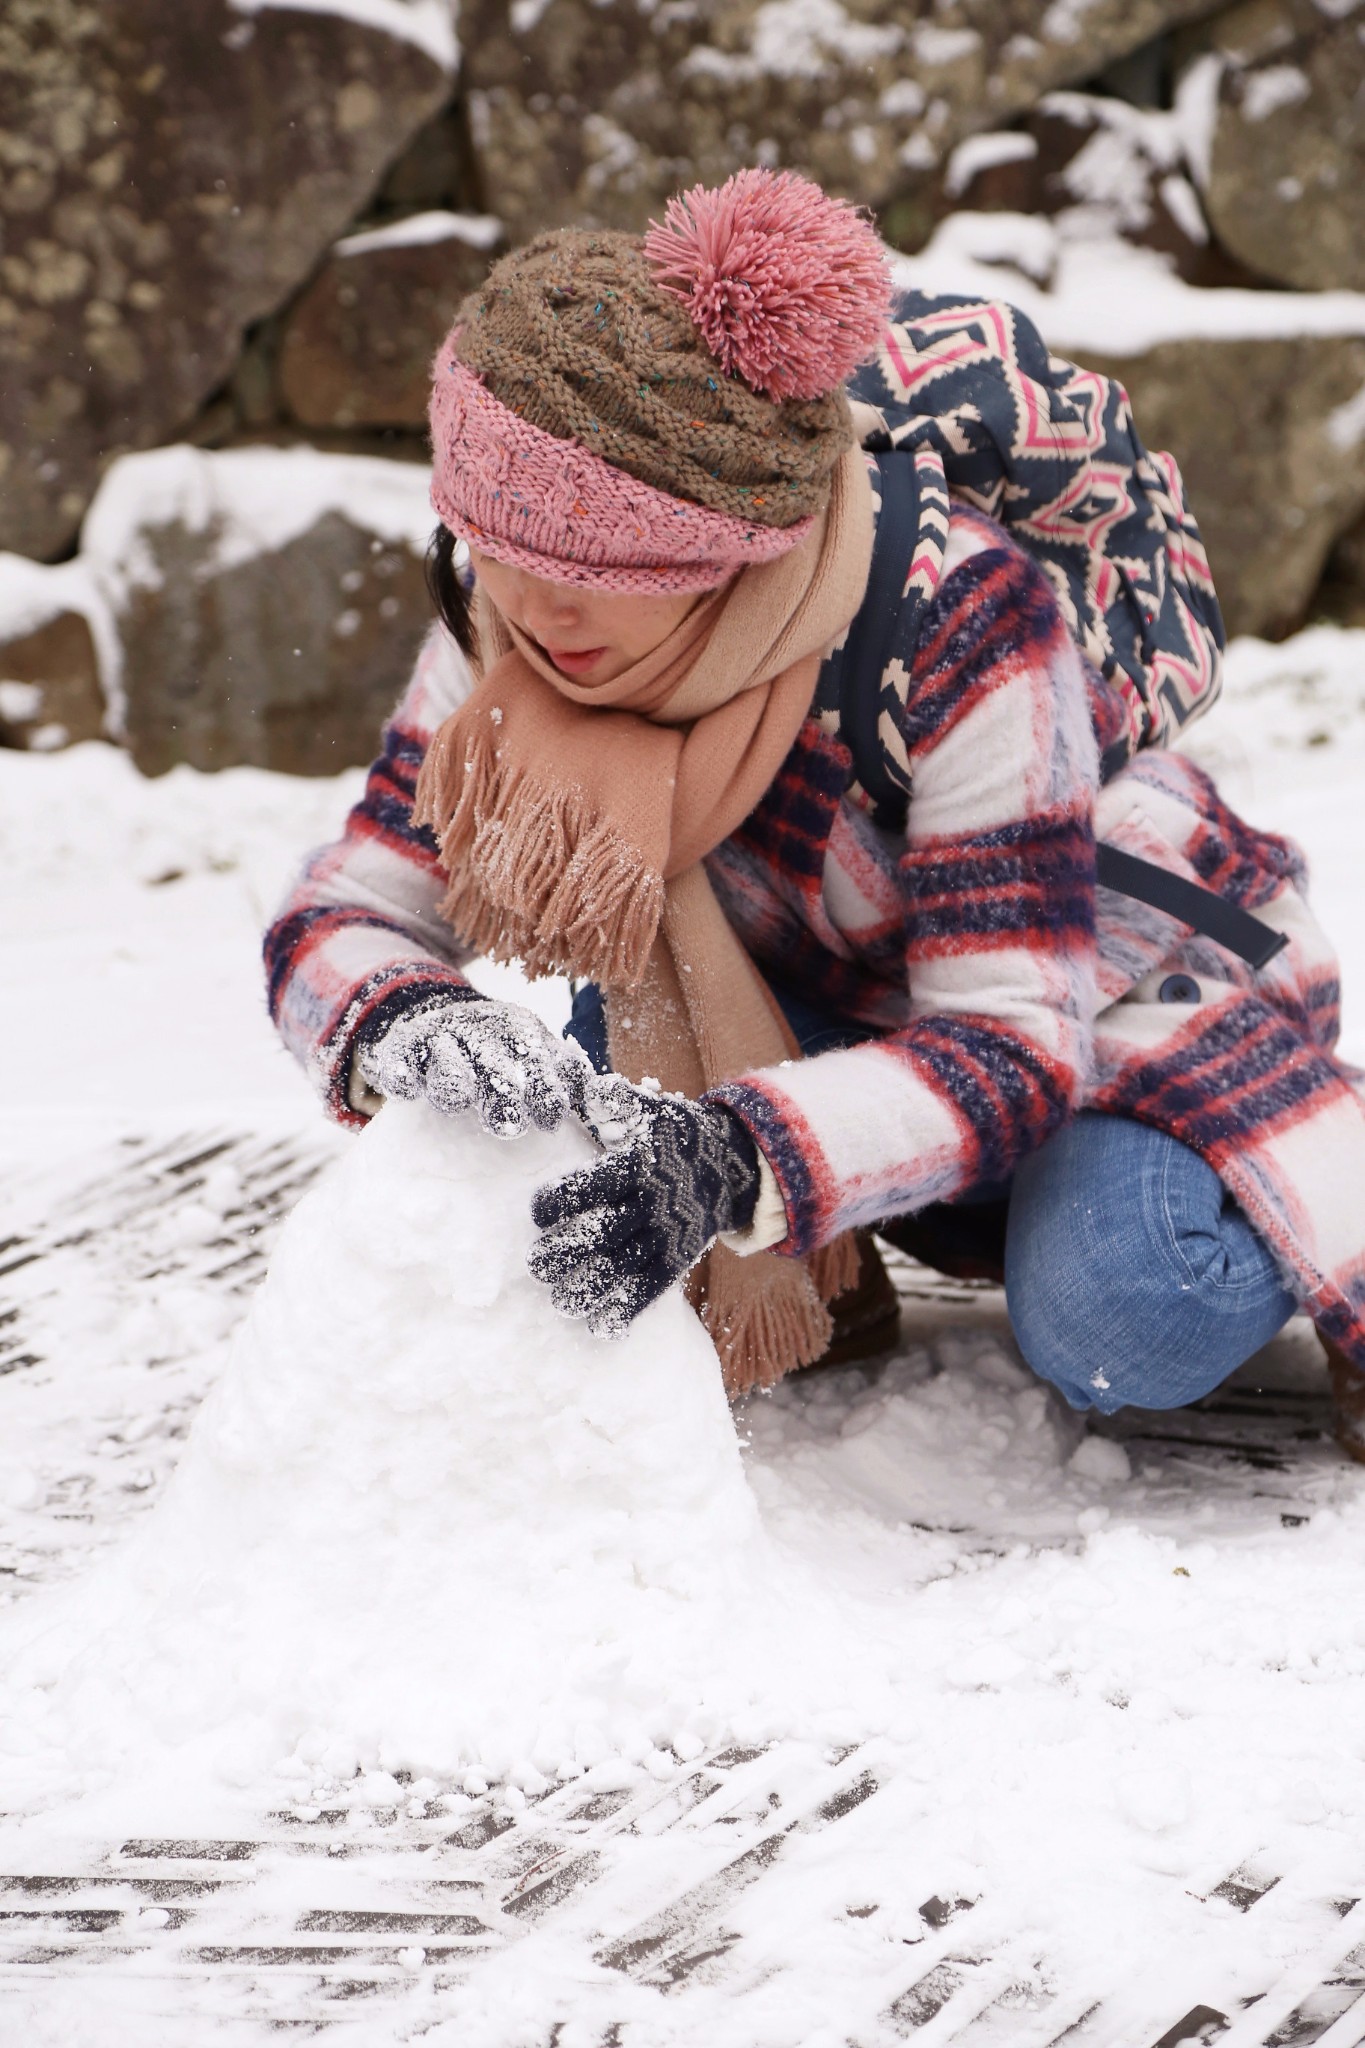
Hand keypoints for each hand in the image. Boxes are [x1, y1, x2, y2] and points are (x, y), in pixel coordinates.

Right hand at [356, 993, 587, 1138]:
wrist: (440, 1020)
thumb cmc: (503, 1053)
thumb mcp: (538, 1055)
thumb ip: (570, 1078)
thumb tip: (614, 1103)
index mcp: (521, 1033)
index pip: (537, 1060)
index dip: (545, 1090)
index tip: (551, 1120)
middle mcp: (481, 1032)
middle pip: (493, 1065)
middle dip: (502, 1093)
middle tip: (509, 1126)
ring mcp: (440, 1040)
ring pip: (447, 1063)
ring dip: (454, 1082)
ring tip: (459, 1101)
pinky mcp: (402, 1050)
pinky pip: (399, 1063)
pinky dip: (401, 1075)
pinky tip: (406, 1089)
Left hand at [527, 1083, 760, 1335]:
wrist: (730, 1162)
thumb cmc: (671, 1134)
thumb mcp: (647, 1110)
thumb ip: (611, 1102)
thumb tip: (579, 1087)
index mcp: (639, 1165)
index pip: (596, 1185)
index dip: (563, 1200)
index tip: (537, 1212)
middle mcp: (653, 1203)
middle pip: (606, 1232)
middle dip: (568, 1251)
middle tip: (537, 1264)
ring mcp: (667, 1235)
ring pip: (625, 1266)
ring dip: (590, 1287)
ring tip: (559, 1300)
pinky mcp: (677, 1259)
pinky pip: (651, 1288)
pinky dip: (626, 1308)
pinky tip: (599, 1326)